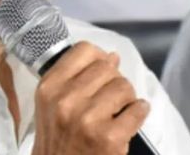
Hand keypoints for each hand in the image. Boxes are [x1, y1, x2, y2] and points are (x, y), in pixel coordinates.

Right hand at [31, 42, 149, 154]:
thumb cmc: (56, 138)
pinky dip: (139, 113)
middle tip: (111, 97)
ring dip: (127, 98)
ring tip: (119, 110)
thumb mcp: (53, 103)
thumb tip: (112, 57)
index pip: (84, 50)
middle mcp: (66, 99)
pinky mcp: (109, 138)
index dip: (99, 58)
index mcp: (50, 86)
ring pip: (124, 86)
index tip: (102, 71)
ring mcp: (88, 119)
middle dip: (114, 80)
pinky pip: (137, 110)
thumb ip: (76, 77)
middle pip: (107, 67)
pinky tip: (130, 119)